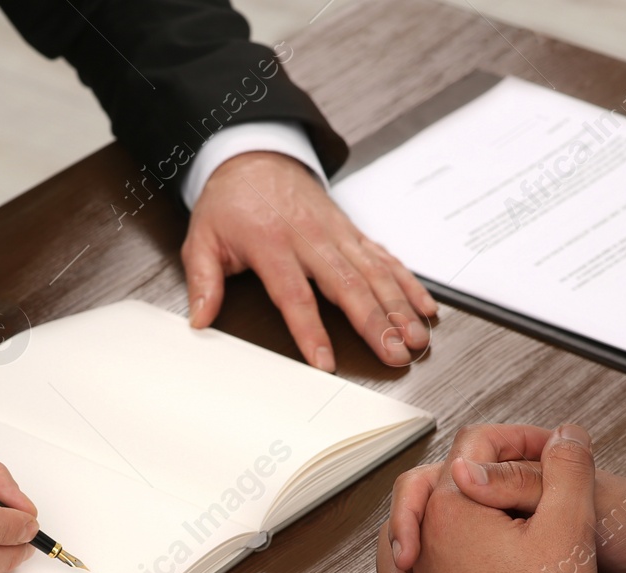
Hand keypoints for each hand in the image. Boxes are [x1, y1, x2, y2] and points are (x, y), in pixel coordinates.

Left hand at [184, 151, 437, 371]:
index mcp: (272, 243)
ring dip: (399, 307)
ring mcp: (338, 234)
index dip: (311, 331)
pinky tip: (425, 307)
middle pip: (348, 286)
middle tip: (394, 354)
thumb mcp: (202, 238)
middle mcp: (312, 238)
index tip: (326, 363)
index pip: (295, 294)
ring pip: (375, 273)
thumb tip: (200, 319)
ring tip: (416, 339)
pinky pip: (386, 258)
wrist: (256, 156)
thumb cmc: (230, 202)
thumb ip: (203, 280)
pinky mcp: (353, 232)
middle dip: (376, 322)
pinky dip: (408, 283)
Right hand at [377, 424, 625, 572]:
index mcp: (510, 472)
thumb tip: (460, 470)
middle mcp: (495, 504)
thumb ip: (521, 484)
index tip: (412, 543)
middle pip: (423, 526)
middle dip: (403, 569)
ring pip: (431, 570)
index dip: (414, 506)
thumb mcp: (577, 506)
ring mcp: (498, 543)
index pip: (442, 474)